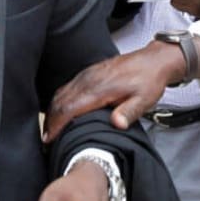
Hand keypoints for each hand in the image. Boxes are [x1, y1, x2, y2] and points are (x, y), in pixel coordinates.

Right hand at [43, 41, 187, 141]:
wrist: (153, 60)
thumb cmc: (149, 81)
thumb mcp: (144, 100)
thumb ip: (129, 112)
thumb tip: (117, 123)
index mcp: (100, 88)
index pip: (70, 107)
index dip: (57, 125)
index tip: (49, 140)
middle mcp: (89, 80)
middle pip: (60, 101)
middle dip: (50, 121)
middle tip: (45, 140)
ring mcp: (87, 74)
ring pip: (61, 93)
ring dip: (53, 112)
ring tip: (50, 130)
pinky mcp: (89, 73)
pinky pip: (67, 87)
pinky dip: (60, 101)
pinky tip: (61, 112)